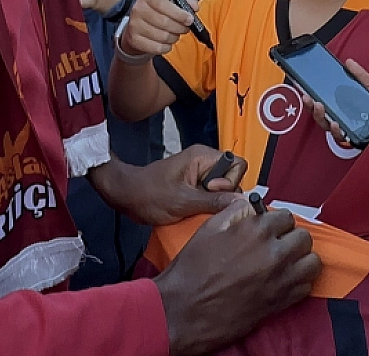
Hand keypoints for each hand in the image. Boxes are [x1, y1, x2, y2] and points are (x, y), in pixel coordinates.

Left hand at [89, 145, 247, 225]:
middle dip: (223, 195)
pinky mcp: (195, 185)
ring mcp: (200, 174)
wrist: (127, 196)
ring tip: (195, 208)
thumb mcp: (183, 201)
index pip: (237, 164)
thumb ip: (214, 202)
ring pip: (223, 190)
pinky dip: (207, 206)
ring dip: (214, 203)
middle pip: (232, 178)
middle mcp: (204, 162)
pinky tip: (193, 211)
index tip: (211, 191)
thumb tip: (242, 201)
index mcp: (203, 157)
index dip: (230, 182)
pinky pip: (211, 196)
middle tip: (202, 203)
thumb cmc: (149, 194)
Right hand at [119, 0, 196, 58]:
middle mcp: (138, 8)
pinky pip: (157, 48)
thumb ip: (187, 0)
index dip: (179, 14)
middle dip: (180, 28)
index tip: (190, 20)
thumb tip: (194, 7)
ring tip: (174, 34)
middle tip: (185, 28)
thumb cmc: (160, 11)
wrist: (139, 26)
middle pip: (165, 22)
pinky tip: (166, 42)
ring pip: (163, 36)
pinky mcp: (134, 40)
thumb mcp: (173, 0)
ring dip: (174, 37)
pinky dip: (167, 47)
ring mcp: (134, 25)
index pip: (164, 4)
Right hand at [154, 199, 320, 355]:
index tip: (269, 228)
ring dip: (300, 259)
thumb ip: (235, 212)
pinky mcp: (281, 302)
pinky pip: (306, 286)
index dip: (275, 222)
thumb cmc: (192, 271)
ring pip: (312, 262)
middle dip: (290, 238)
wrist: (184, 310)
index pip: (285, 216)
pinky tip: (283, 279)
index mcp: (255, 231)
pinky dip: (299, 281)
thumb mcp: (208, 229)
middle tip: (277, 244)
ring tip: (285, 261)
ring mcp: (280, 279)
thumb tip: (251, 206)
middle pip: (303, 237)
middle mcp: (273, 253)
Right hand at [301, 59, 368, 148]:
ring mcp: (349, 130)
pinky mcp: (355, 140)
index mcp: (346, 107)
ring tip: (319, 105)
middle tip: (308, 97)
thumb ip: (361, 75)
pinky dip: (336, 130)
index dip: (313, 97)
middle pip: (322, 115)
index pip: (325, 103)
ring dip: (320, 116)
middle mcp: (345, 120)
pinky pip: (342, 137)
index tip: (305, 88)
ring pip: (327, 126)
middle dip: (312, 107)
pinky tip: (336, 123)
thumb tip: (348, 62)